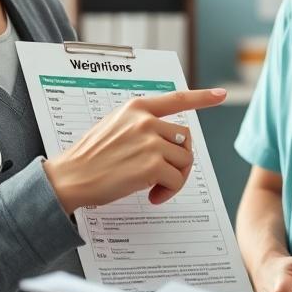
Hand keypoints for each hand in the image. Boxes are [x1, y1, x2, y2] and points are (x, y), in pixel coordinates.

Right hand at [43, 88, 225, 211]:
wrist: (70, 177)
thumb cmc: (90, 157)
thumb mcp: (114, 126)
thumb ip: (140, 125)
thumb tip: (170, 138)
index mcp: (137, 108)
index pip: (176, 98)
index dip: (202, 97)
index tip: (221, 95)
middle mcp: (146, 120)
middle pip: (185, 139)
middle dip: (179, 159)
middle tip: (163, 176)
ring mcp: (150, 141)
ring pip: (184, 160)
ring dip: (174, 178)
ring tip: (153, 187)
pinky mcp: (151, 165)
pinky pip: (177, 179)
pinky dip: (168, 192)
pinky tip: (151, 197)